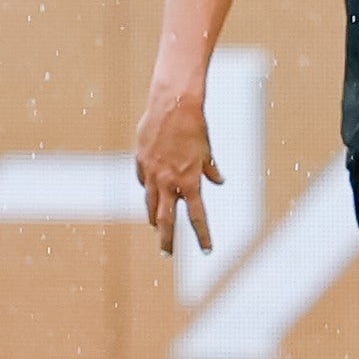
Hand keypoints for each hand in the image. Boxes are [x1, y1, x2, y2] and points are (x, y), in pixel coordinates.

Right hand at [133, 79, 218, 254]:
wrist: (173, 104)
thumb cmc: (195, 127)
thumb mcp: (207, 151)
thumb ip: (210, 169)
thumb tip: (218, 181)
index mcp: (190, 182)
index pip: (197, 217)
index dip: (202, 235)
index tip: (207, 250)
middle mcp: (169, 181)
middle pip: (166, 219)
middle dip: (167, 239)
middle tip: (166, 254)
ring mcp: (151, 173)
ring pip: (150, 204)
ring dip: (154, 218)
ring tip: (156, 227)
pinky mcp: (140, 161)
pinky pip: (143, 181)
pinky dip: (148, 188)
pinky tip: (150, 190)